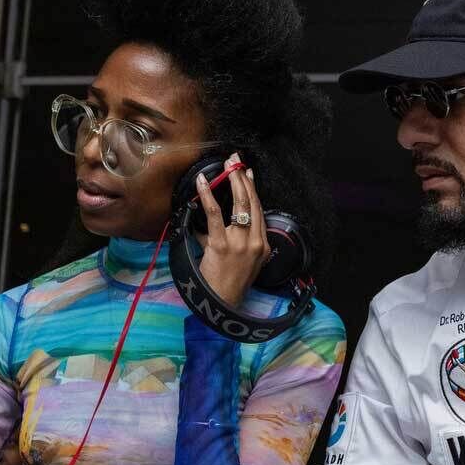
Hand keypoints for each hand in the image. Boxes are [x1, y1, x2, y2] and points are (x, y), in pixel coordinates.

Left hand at [192, 154, 267, 311]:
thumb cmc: (230, 284)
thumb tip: (212, 224)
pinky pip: (215, 215)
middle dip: (244, 178)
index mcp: (262, 245)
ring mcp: (240, 243)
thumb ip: (234, 242)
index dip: (253, 189)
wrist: (224, 304)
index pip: (259, 210)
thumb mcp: (243, 262)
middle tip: (237, 161)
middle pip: (252, 202)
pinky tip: (202, 183)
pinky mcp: (223, 246)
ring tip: (227, 166)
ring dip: (233, 181)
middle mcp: (255, 241)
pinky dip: (208, 196)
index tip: (248, 173)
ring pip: (240, 205)